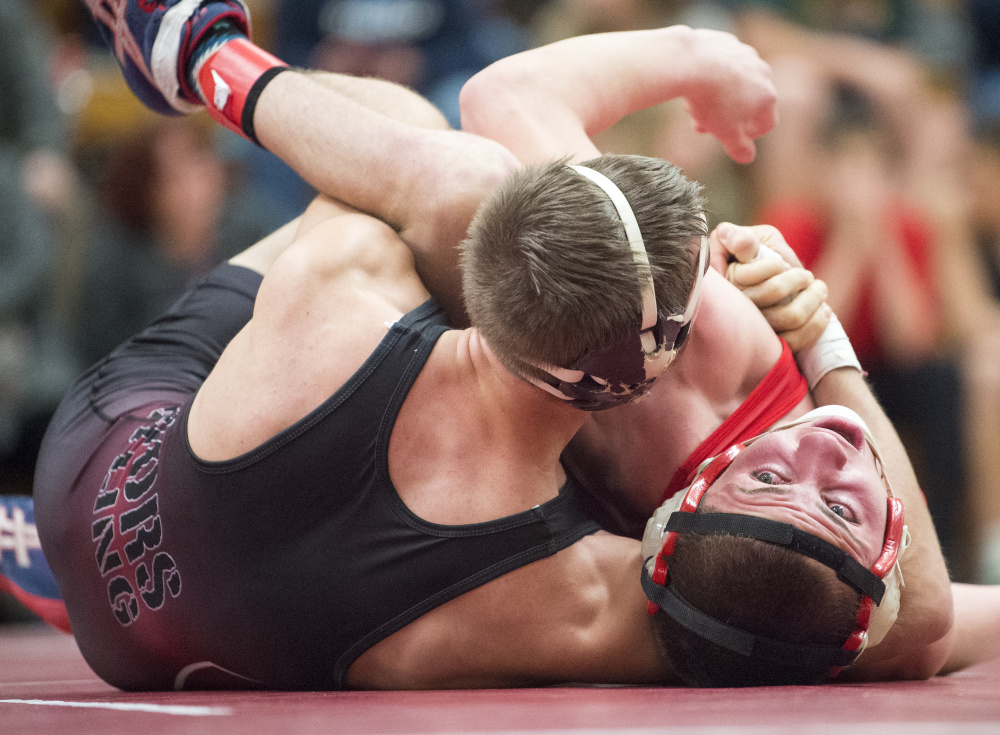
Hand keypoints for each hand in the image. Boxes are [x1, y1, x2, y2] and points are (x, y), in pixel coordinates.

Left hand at [682, 28, 777, 163]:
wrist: (692, 62)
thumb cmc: (711, 101)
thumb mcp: (725, 133)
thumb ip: (739, 148)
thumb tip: (747, 158)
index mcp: (767, 96)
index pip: (767, 123)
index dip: (750, 135)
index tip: (731, 138)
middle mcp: (763, 73)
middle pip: (747, 102)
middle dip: (725, 117)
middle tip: (703, 126)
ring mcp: (746, 54)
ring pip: (734, 82)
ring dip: (717, 97)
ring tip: (693, 106)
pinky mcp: (727, 41)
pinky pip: (721, 64)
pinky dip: (711, 74)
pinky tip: (694, 81)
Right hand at [710, 222, 830, 350]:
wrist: (776, 281)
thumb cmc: (762, 254)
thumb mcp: (753, 239)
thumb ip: (743, 239)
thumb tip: (734, 236)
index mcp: (722, 279)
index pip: (744, 277)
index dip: (770, 268)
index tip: (781, 264)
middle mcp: (733, 306)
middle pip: (770, 293)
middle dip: (796, 279)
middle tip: (805, 275)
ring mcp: (752, 329)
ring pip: (788, 317)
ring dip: (812, 299)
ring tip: (818, 288)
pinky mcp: (770, 344)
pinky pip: (794, 341)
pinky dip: (816, 325)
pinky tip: (823, 310)